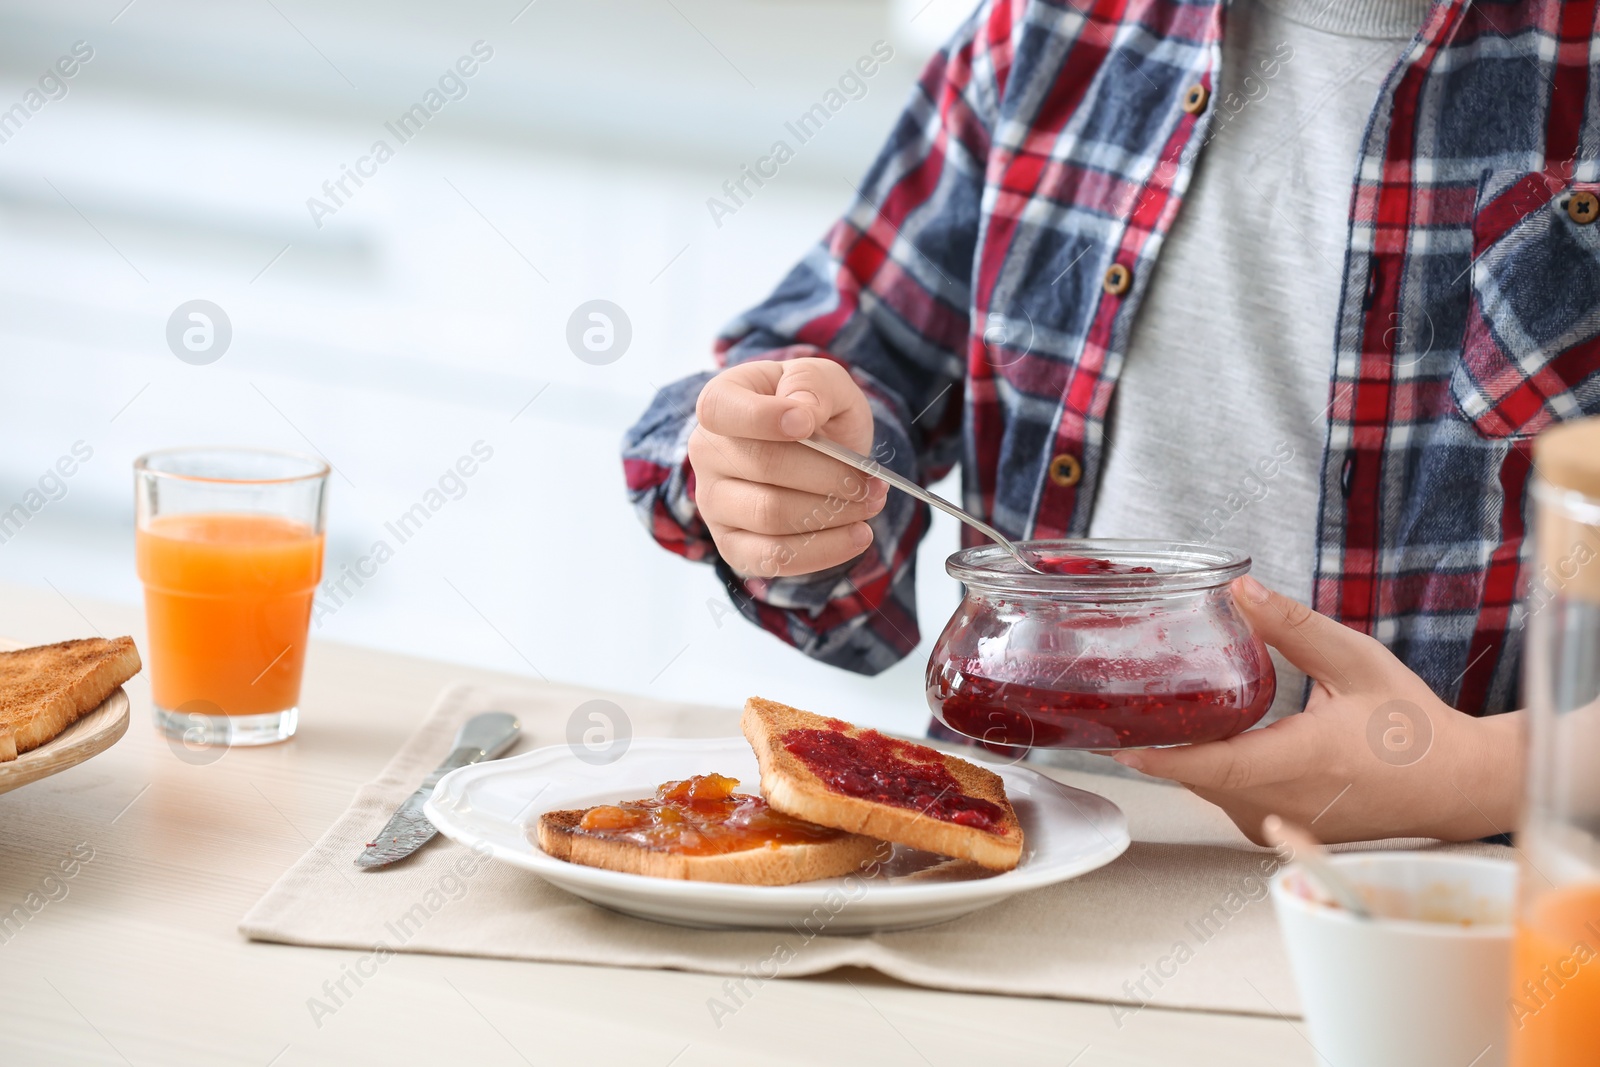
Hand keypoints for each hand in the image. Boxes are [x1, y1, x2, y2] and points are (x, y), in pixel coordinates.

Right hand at [689, 355, 886, 577]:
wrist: (820, 452)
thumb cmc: (814, 410)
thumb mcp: (822, 379)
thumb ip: (811, 383)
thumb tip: (801, 413)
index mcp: (721, 402)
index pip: (720, 410)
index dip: (763, 418)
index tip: (808, 424)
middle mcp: (706, 454)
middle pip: (764, 467)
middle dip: (828, 475)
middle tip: (871, 480)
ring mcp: (714, 504)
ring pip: (771, 516)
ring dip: (833, 513)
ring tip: (871, 502)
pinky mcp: (732, 546)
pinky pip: (772, 558)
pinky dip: (823, 550)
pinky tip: (858, 535)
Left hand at [1114, 576, 1524, 844]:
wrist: (1456, 785)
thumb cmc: (1411, 724)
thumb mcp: (1354, 661)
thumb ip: (1292, 627)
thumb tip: (1239, 591)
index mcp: (1300, 761)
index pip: (1210, 765)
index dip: (1159, 757)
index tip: (1117, 743)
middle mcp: (1284, 801)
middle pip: (1199, 777)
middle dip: (1161, 744)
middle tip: (1121, 707)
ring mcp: (1284, 823)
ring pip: (1211, 792)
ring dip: (1188, 759)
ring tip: (1157, 715)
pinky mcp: (1286, 830)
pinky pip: (1230, 802)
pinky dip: (1213, 775)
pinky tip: (1210, 740)